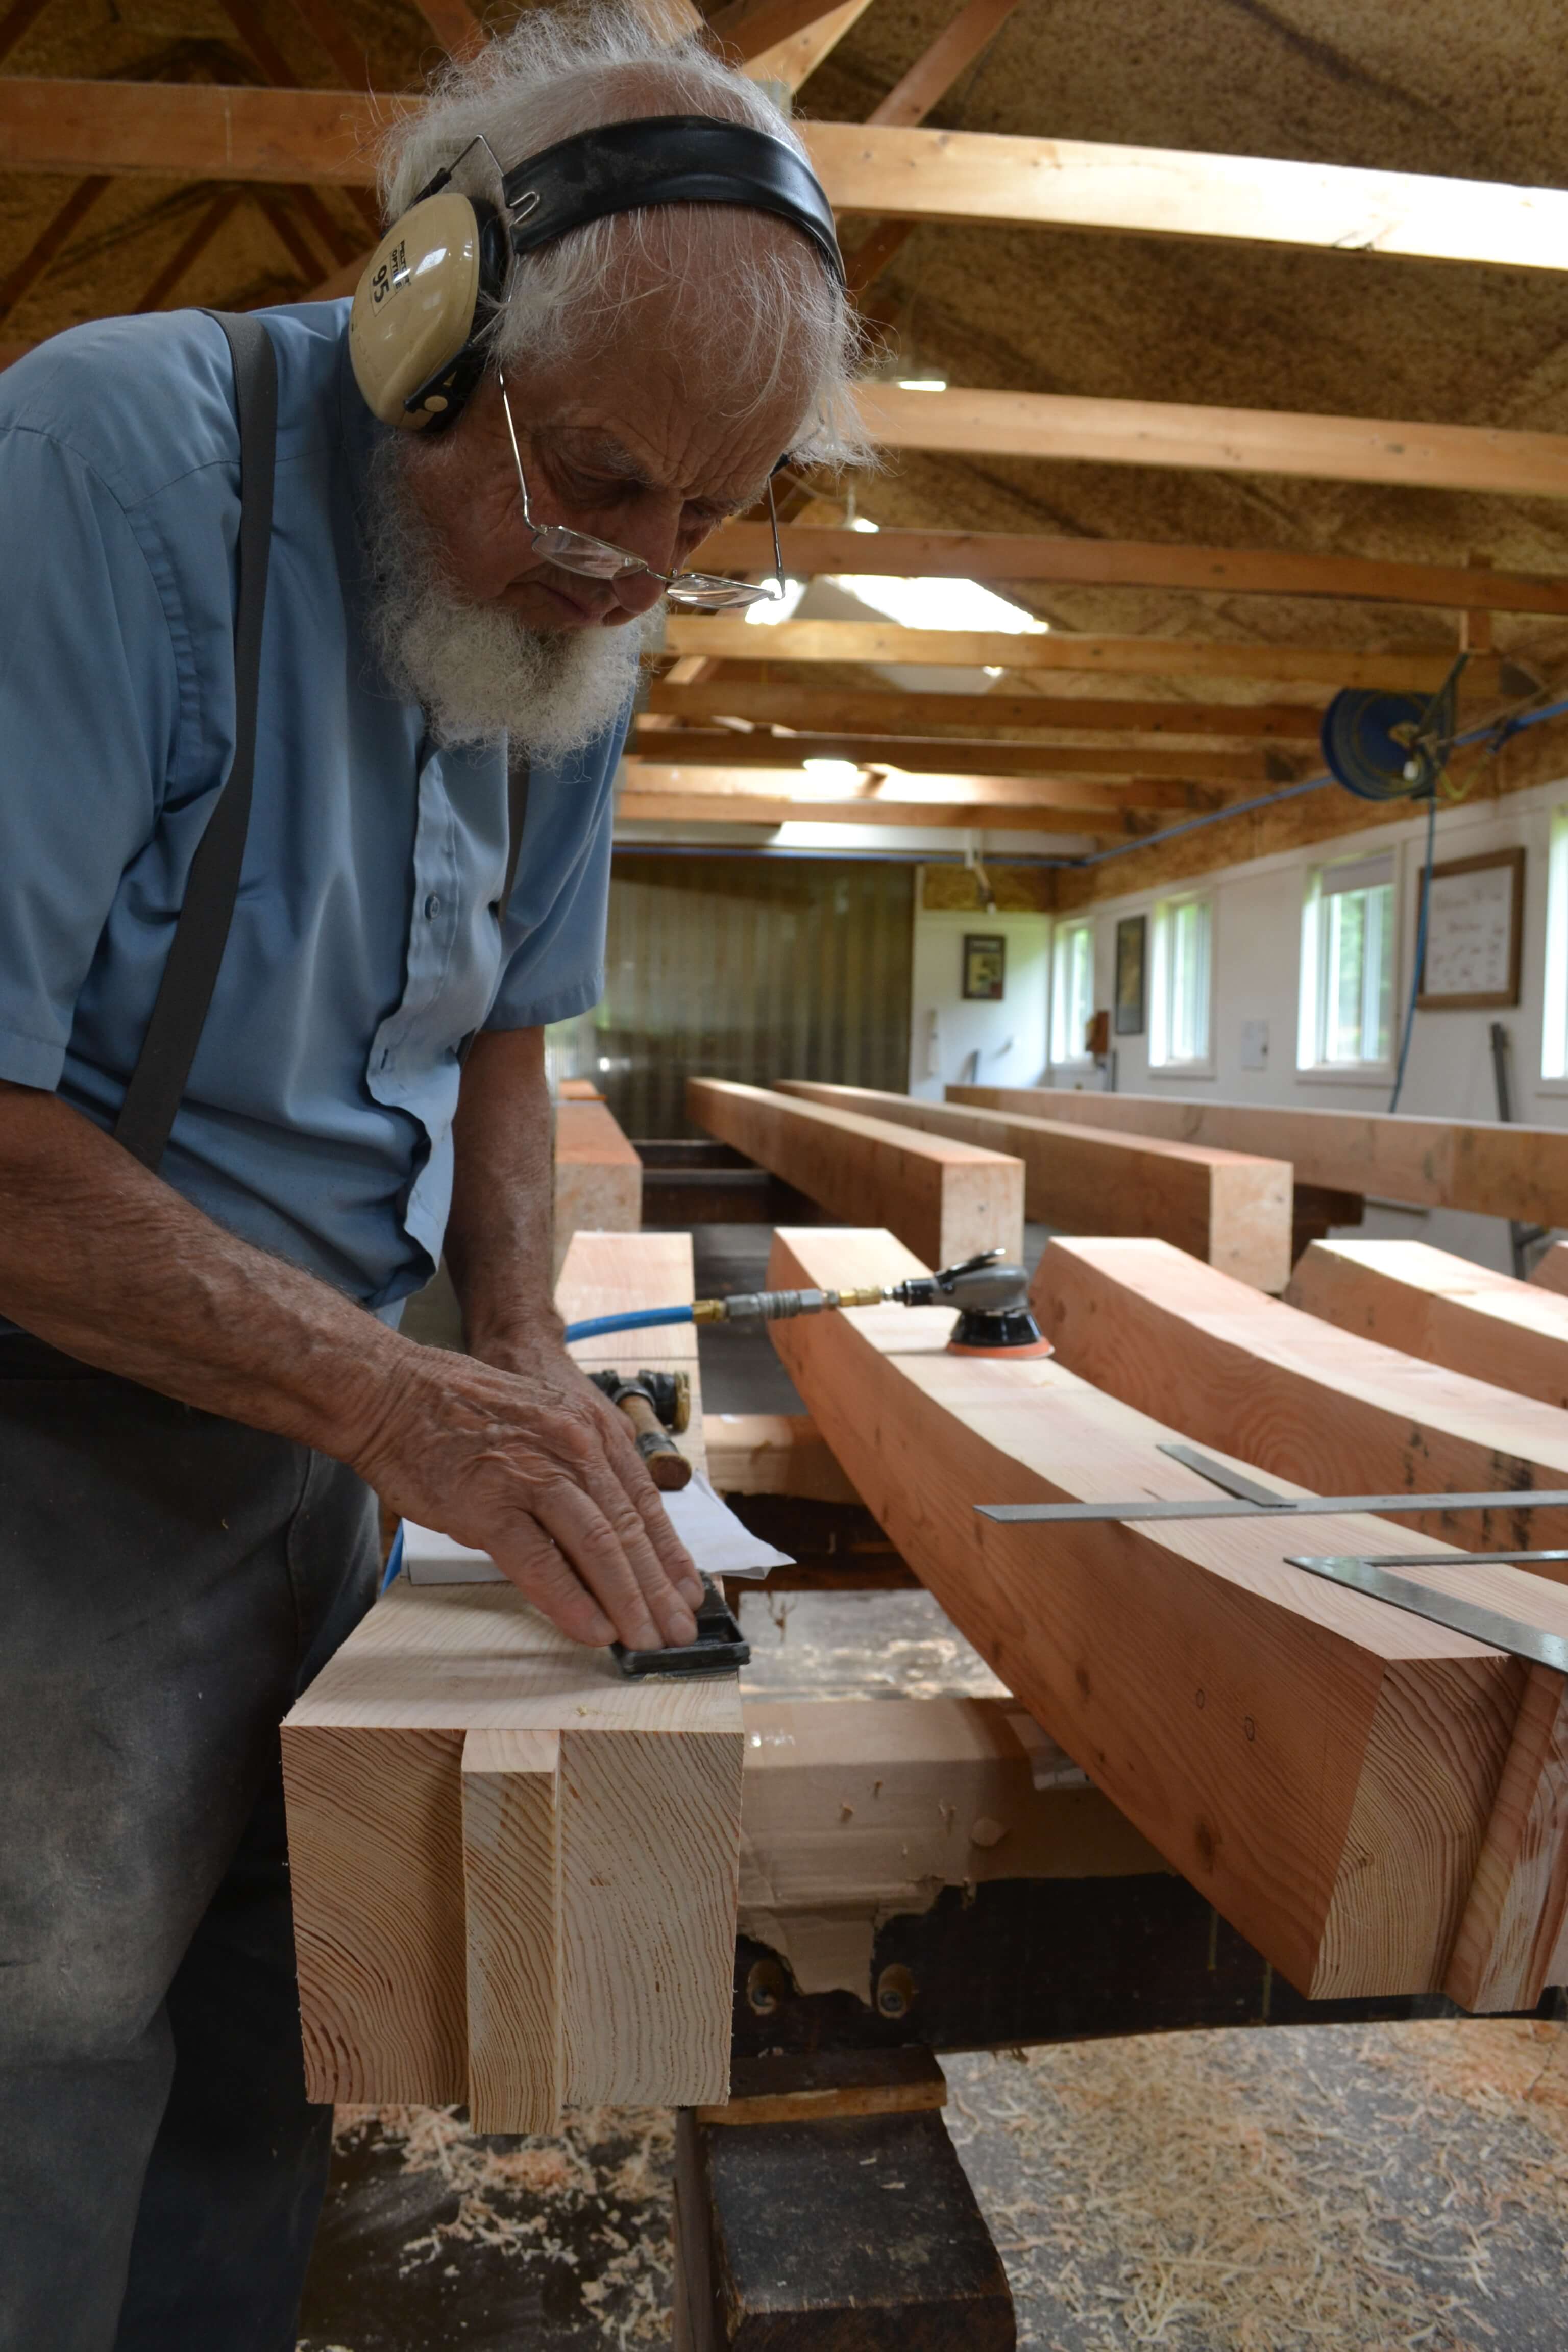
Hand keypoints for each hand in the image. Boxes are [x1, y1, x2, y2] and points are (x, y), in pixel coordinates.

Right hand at [355, 1335, 704, 1650]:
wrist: (394, 1391)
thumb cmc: (463, 1414)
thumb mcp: (541, 1425)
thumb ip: (576, 1474)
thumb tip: (607, 1538)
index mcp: (590, 1431)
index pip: (645, 1503)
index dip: (672, 1555)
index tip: (691, 1593)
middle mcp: (572, 1448)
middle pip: (630, 1530)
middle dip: (659, 1589)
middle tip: (679, 1634)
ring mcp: (532, 1475)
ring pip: (599, 1546)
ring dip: (628, 1601)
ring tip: (646, 1642)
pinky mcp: (489, 1505)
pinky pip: (541, 1562)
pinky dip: (572, 1601)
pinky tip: (594, 1630)